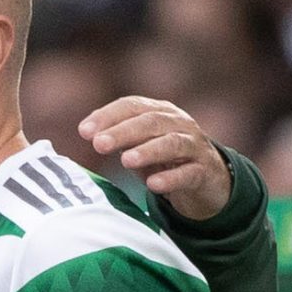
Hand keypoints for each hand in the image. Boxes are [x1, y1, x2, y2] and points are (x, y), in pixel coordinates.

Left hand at [79, 96, 232, 220]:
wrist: (208, 180)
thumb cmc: (165, 159)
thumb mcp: (140, 144)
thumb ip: (117, 136)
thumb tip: (85, 131)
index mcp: (159, 112)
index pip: (132, 105)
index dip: (108, 116)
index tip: (84, 131)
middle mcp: (179, 124)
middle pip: (151, 122)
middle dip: (123, 132)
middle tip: (99, 144)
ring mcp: (194, 146)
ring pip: (173, 143)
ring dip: (148, 151)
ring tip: (126, 160)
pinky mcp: (204, 171)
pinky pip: (189, 173)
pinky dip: (171, 178)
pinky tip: (153, 185)